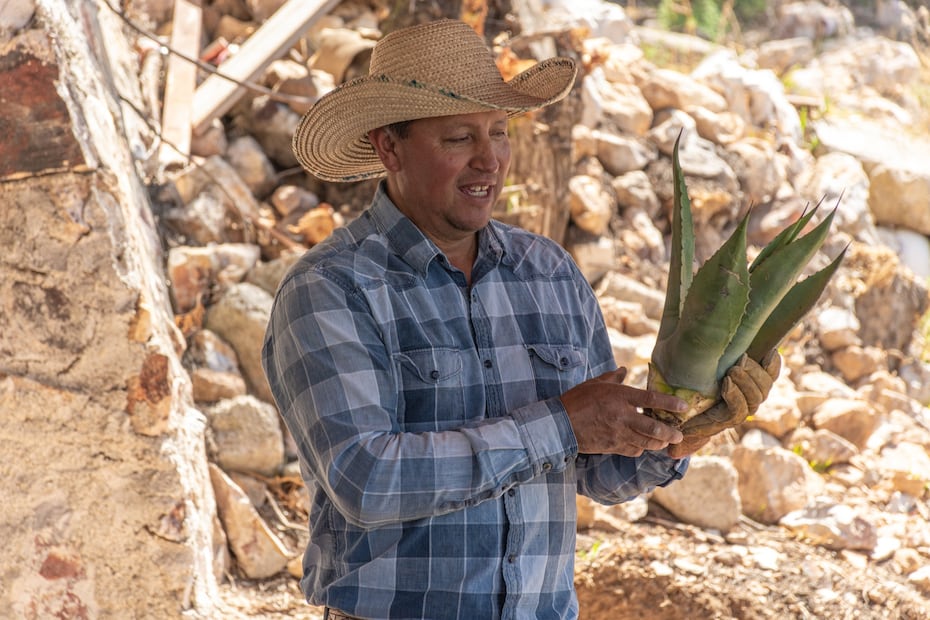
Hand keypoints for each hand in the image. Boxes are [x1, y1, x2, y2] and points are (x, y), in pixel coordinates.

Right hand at [560, 368, 687, 456]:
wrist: (560, 424)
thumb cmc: (576, 400)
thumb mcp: (594, 384)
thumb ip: (612, 378)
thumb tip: (623, 371)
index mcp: (619, 396)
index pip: (650, 399)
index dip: (670, 404)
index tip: (683, 407)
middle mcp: (621, 416)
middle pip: (653, 427)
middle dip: (670, 433)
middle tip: (679, 435)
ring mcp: (617, 433)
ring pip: (646, 442)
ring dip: (659, 443)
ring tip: (666, 442)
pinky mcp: (612, 446)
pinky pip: (633, 450)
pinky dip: (641, 449)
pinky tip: (643, 446)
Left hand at [678, 351, 781, 437]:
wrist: (672, 408)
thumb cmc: (687, 376)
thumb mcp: (703, 358)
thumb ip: (719, 348)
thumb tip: (725, 326)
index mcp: (749, 382)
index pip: (770, 375)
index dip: (774, 364)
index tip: (771, 351)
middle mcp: (748, 397)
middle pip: (765, 386)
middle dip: (755, 371)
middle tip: (741, 359)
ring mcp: (739, 411)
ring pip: (756, 399)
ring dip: (746, 382)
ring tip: (732, 371)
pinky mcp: (725, 421)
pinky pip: (738, 411)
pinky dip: (734, 396)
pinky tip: (726, 384)